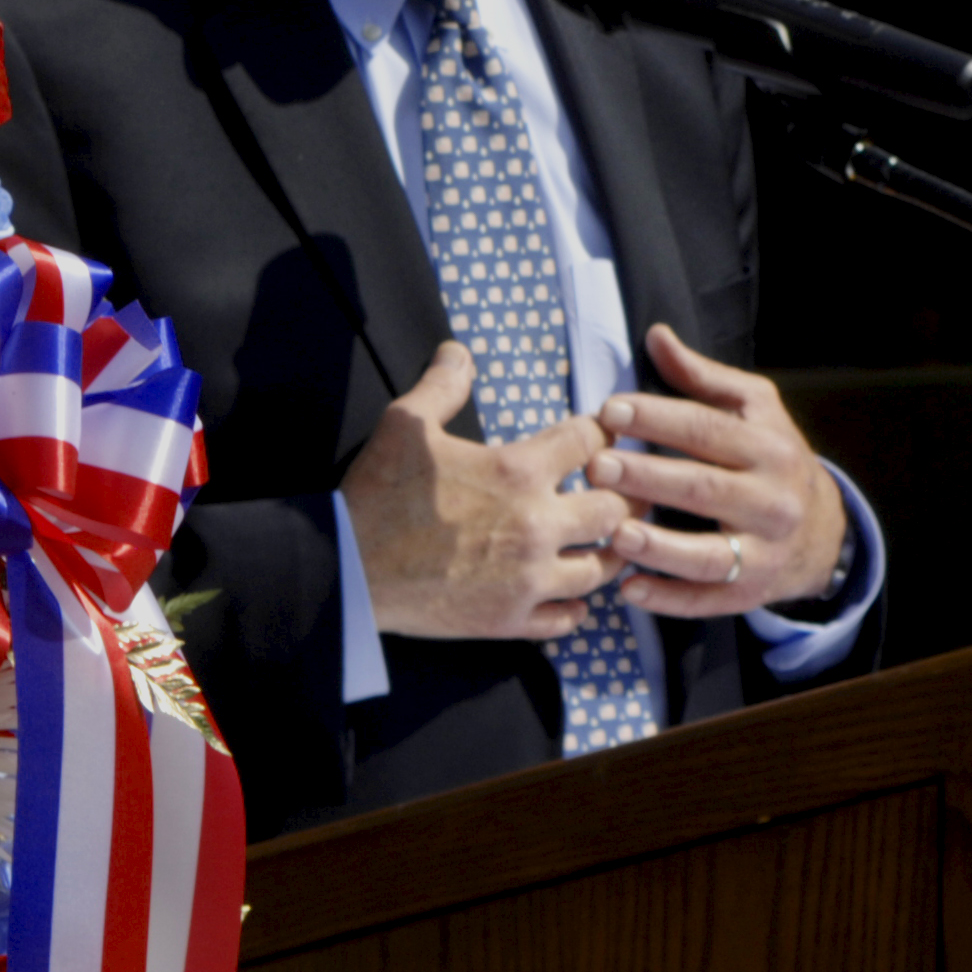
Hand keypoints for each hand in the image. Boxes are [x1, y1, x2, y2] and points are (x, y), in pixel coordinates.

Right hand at [345, 341, 626, 640]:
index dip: (602, 432)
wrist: (349, 567)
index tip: (604, 436)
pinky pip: (567, 618)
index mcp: (518, 471)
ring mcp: (527, 578)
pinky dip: (575, 607)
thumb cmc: (378, 492)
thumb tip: (459, 352)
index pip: (591, 441)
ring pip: (601, 568)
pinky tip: (571, 596)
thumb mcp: (406, 423)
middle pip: (615, 508)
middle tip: (621, 491)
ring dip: (606, 552)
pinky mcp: (511, 619)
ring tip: (603, 543)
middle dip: (622, 495)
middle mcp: (536, 525)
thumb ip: (442, 384)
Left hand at [597, 325, 845, 617]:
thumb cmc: (772, 458)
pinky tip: (630, 590)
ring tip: (616, 533)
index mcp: (769, 448)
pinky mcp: (750, 593)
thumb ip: (701, 377)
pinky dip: (669, 600)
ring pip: (710, 555)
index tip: (610, 411)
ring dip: (661, 547)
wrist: (823, 531)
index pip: (707, 430)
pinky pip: (708, 601)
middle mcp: (771, 501)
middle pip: (704, 489)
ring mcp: (763, 552)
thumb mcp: (753, 409)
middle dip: (649, 478)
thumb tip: (655, 336)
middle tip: (598, 468)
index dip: (658, 419)